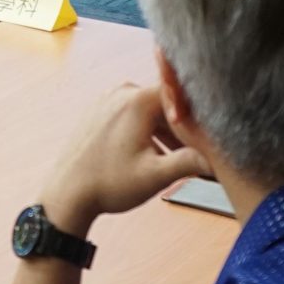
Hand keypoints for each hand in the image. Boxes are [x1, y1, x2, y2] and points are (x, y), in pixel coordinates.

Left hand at [38, 83, 209, 236]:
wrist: (67, 193)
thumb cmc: (109, 184)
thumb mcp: (155, 176)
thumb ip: (189, 162)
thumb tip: (216, 159)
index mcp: (139, 99)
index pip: (183, 97)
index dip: (200, 118)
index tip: (209, 138)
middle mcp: (123, 91)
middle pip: (166, 104)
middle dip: (182, 129)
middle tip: (197, 154)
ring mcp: (108, 99)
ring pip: (150, 110)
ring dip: (165, 132)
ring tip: (176, 159)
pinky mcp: (99, 110)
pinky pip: (132, 114)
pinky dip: (146, 130)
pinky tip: (152, 155)